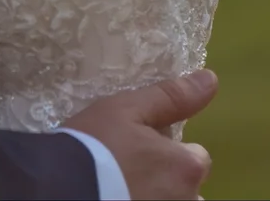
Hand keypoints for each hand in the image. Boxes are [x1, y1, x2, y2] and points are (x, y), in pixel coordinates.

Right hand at [63, 70, 216, 200]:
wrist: (59, 188)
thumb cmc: (94, 145)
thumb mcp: (127, 110)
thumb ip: (171, 98)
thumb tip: (210, 80)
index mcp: (186, 168)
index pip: (197, 158)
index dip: (170, 152)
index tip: (142, 150)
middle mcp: (186, 200)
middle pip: (188, 190)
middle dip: (168, 183)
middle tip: (129, 173)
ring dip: (157, 198)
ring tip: (123, 190)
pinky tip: (117, 198)